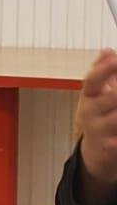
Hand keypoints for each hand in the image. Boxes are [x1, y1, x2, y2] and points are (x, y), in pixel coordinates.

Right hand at [78, 49, 116, 199]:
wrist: (97, 154)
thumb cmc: (100, 117)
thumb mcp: (96, 94)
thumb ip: (103, 72)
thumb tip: (107, 50)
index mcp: (88, 97)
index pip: (91, 80)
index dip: (103, 69)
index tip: (115, 59)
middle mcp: (90, 113)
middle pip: (111, 98)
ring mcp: (100, 131)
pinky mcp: (111, 148)